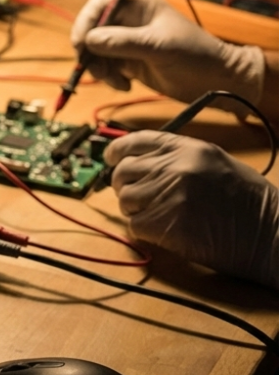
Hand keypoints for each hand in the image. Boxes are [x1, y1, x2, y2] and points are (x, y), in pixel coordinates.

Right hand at [71, 0, 263, 104]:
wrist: (217, 82)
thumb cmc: (196, 56)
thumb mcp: (159, 46)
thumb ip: (123, 42)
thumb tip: (89, 41)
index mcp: (138, 7)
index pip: (99, 6)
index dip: (85, 22)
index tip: (80, 44)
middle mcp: (129, 22)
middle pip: (93, 31)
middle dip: (90, 51)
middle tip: (95, 70)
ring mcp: (128, 43)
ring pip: (96, 52)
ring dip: (99, 68)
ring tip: (116, 81)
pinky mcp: (129, 62)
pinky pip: (106, 67)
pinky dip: (109, 78)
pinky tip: (125, 85)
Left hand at [106, 131, 278, 287]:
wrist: (273, 232)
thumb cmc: (249, 202)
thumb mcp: (216, 163)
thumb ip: (177, 158)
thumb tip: (139, 161)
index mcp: (188, 148)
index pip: (134, 141)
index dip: (117, 151)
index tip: (111, 159)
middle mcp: (176, 167)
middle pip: (124, 171)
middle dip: (125, 185)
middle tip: (138, 197)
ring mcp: (170, 194)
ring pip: (125, 199)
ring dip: (135, 210)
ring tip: (158, 215)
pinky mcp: (167, 223)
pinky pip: (135, 225)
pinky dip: (144, 230)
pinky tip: (165, 230)